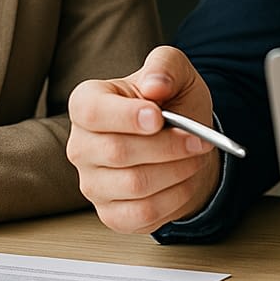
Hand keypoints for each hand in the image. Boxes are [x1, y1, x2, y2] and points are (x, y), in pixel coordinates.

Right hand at [66, 46, 221, 233]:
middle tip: (198, 139)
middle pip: (118, 152)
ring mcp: (92, 183)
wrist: (181, 141)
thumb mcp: (174, 71)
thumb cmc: (170, 102)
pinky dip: (174, 198)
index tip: (158, 117)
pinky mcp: (111, 214)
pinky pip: (143, 214)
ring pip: (135, 185)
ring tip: (194, 156)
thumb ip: (165, 66)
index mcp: (87, 103)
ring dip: (176, 170)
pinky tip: (184, 179)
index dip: (125, 116)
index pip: (92, 112)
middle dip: (167, 146)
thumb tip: (155, 86)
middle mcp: (81, 145)